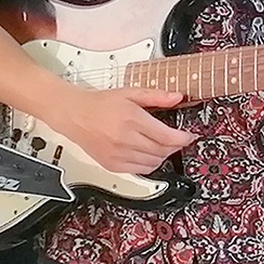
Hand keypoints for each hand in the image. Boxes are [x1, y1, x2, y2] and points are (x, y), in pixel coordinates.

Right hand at [54, 85, 193, 174]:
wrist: (75, 115)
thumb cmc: (99, 104)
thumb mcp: (130, 93)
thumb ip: (156, 96)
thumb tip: (177, 98)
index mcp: (131, 119)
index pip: (166, 136)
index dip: (182, 138)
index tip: (188, 136)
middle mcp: (124, 139)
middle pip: (162, 151)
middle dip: (175, 147)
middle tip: (177, 140)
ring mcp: (118, 154)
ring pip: (153, 163)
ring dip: (163, 156)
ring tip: (163, 146)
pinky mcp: (112, 165)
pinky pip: (140, 170)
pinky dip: (149, 164)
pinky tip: (149, 154)